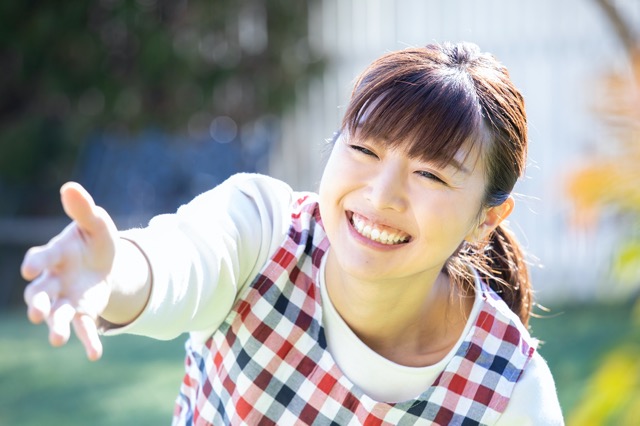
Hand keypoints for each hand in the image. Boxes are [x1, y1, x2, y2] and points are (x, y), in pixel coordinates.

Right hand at [22, 182, 117, 360]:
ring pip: (55, 314)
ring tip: (55, 340)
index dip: (36, 262)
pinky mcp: (82, 311)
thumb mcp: (96, 223)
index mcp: (54, 254)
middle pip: (38, 293)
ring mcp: (65, 298)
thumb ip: (83, 210)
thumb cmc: (94, 240)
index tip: (31, 267)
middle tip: (36, 312)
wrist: (106, 262)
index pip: (41, 258)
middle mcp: (53, 279)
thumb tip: (70, 187)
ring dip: (54, 326)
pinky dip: (87, 340)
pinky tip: (94, 355)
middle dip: (36, 302)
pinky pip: (83, 327)